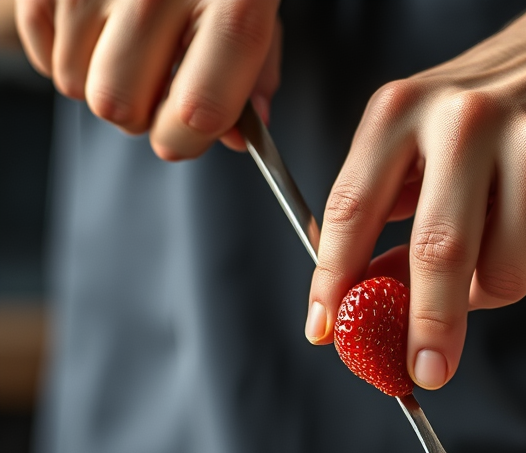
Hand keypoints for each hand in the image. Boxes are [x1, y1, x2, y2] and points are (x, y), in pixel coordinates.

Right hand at [14, 0, 280, 157]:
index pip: (198, 110)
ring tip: (129, 52)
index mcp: (231, 3)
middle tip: (156, 89)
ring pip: (76, 84)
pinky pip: (44, 52)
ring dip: (102, 85)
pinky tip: (98, 32)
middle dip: (139, 116)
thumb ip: (254, 80)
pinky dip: (67, 56)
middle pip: (120, 106)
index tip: (186, 134)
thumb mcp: (255, 14)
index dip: (187, 140)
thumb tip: (236, 139)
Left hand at [306, 0, 525, 388]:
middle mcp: (469, 119)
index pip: (351, 209)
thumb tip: (363, 294)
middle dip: (428, 329)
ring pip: (508, 276)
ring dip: (508, 280)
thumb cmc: (515, 101)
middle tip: (426, 370)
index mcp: (407, 107)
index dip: (333, 282)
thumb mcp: (434, 133)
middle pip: (438, 255)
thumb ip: (395, 208)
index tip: (325, 333)